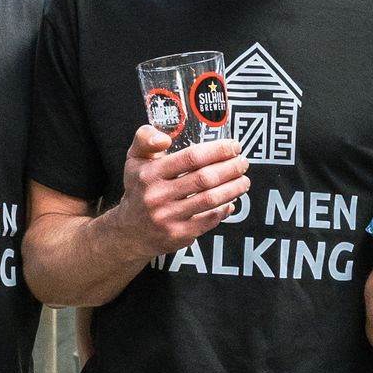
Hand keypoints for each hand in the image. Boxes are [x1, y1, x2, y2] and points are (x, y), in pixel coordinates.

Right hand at [114, 126, 249, 258]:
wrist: (129, 231)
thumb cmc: (138, 189)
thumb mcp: (134, 159)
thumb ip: (145, 138)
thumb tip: (164, 138)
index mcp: (149, 174)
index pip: (190, 158)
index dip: (217, 150)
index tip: (233, 146)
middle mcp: (158, 196)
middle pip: (205, 178)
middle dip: (230, 168)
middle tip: (242, 163)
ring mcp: (169, 217)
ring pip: (210, 200)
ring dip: (233, 188)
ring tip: (243, 180)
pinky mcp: (179, 235)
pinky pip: (209, 220)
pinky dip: (224, 209)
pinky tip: (231, 200)